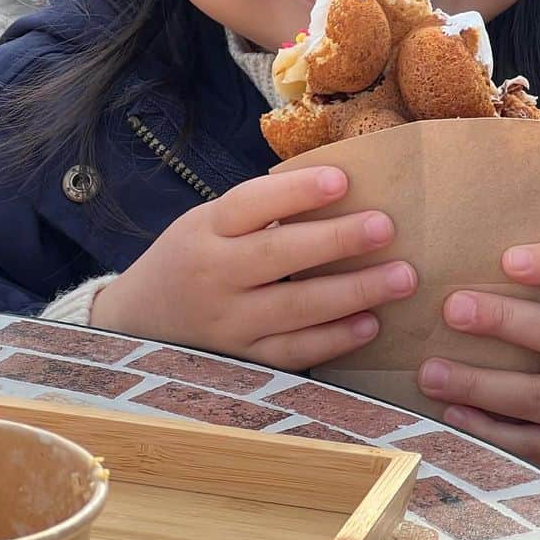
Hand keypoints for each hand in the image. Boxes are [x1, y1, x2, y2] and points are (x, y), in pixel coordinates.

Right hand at [91, 165, 416, 368]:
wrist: (137, 321)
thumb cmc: (193, 256)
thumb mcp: (210, 222)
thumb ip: (262, 211)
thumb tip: (342, 188)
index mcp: (206, 229)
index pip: (252, 203)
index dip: (297, 191)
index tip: (343, 179)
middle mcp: (213, 275)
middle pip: (279, 255)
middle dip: (338, 240)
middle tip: (387, 226)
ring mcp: (227, 323)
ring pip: (295, 308)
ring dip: (353, 293)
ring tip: (402, 277)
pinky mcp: (241, 360)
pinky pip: (293, 352)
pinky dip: (334, 340)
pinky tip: (370, 324)